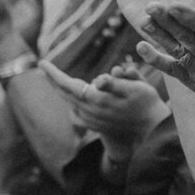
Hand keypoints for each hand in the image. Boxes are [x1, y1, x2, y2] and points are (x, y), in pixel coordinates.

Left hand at [39, 60, 168, 147]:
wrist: (152, 132)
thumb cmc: (147, 105)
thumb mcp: (136, 88)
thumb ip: (115, 83)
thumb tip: (98, 80)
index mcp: (97, 100)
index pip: (67, 84)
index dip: (54, 73)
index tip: (41, 62)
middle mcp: (90, 112)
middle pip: (65, 94)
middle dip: (54, 80)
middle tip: (44, 68)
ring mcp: (92, 121)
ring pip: (70, 103)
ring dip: (63, 91)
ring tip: (56, 81)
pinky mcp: (96, 126)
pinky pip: (77, 114)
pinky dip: (72, 105)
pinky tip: (73, 103)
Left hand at [137, 0, 194, 117]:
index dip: (189, 17)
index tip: (174, 4)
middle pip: (186, 36)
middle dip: (167, 21)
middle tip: (150, 5)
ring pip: (175, 48)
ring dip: (158, 35)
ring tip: (143, 21)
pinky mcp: (188, 78)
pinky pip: (169, 68)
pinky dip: (155, 59)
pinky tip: (140, 48)